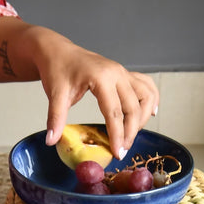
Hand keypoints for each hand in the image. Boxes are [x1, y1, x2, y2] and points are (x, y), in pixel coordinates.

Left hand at [30, 27, 158, 159]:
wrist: (58, 50)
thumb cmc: (57, 70)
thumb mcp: (55, 94)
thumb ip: (55, 118)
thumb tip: (51, 141)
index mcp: (101, 78)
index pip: (114, 112)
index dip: (117, 136)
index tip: (118, 153)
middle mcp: (117, 73)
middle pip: (134, 108)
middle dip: (131, 132)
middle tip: (122, 151)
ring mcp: (123, 72)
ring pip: (146, 97)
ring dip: (143, 118)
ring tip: (132, 135)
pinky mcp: (125, 74)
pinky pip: (146, 86)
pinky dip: (151, 100)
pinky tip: (151, 113)